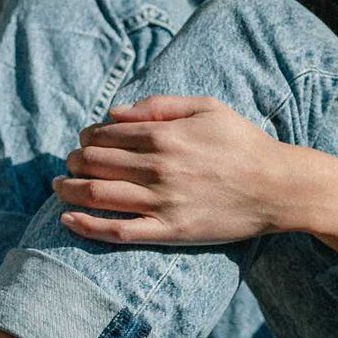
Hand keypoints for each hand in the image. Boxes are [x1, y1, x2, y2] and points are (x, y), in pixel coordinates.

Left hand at [54, 95, 337, 253]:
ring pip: (98, 196)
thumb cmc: (243, 143)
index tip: (84, 140)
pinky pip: (118, 232)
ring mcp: (162, 202)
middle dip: (74, 161)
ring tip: (60, 187)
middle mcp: (159, 168)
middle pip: (94, 163)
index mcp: (165, 135)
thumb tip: (113, 112)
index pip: (105, 135)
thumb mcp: (207, 107)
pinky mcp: (169, 231)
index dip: (86, 137)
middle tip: (70, 163)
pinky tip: (67, 220)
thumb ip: (159, 105)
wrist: (277, 187)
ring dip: (69, 190)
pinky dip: (87, 226)